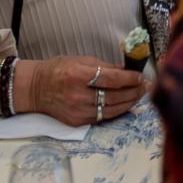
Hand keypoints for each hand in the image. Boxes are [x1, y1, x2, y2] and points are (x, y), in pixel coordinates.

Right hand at [20, 56, 142, 125]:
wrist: (36, 88)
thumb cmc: (59, 69)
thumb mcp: (81, 60)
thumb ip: (105, 66)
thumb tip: (127, 70)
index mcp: (78, 75)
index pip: (111, 79)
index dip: (129, 78)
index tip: (141, 76)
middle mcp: (78, 96)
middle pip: (114, 96)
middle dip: (134, 91)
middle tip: (146, 86)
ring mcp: (78, 111)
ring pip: (111, 110)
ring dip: (129, 102)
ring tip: (139, 95)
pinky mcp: (78, 122)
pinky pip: (103, 117)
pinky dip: (117, 111)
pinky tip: (125, 104)